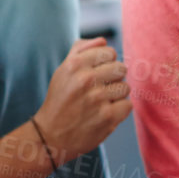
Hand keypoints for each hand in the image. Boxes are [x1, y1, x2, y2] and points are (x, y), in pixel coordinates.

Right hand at [33, 39, 130, 163]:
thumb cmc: (60, 100)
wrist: (50, 136)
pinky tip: (104, 114)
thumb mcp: (63, 71)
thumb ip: (81, 51)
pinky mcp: (108, 117)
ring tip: (99, 103)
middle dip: (113, 79)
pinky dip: (119, 110)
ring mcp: (98, 99)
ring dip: (116, 96)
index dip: (106, 63)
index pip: (109, 52)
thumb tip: (103, 40)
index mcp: (74, 65)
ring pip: (125, 87)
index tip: (97, 74)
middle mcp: (86, 79)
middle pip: (121, 68)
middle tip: (98, 90)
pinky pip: (128, 105)